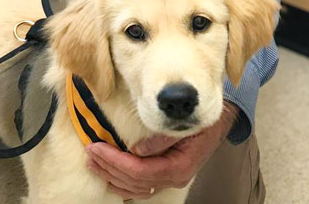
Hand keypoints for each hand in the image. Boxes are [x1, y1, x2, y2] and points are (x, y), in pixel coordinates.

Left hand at [85, 103, 238, 199]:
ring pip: (135, 186)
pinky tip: (109, 177)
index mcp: (178, 166)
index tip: (97, 147)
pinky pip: (142, 186)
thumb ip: (162, 138)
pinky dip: (123, 183)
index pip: (139, 170)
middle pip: (134, 180)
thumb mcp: (185, 124)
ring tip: (93, 162)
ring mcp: (170, 179)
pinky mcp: (167, 175)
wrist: (219, 124)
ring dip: (111, 175)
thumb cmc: (202, 121)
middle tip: (90, 152)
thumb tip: (136, 150)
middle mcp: (174, 178)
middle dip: (108, 167)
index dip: (115, 161)